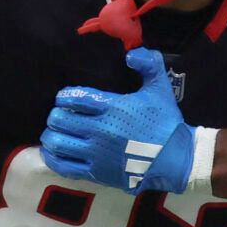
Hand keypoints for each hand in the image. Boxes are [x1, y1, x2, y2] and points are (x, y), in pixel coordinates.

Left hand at [43, 49, 199, 192]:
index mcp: (113, 107)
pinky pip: (64, 166)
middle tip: (58, 116)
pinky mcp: (97, 172)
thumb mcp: (161, 88)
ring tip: (53, 133)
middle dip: (55, 116)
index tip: (62, 98)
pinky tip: (51, 152)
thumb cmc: (167, 123)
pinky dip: (52, 158)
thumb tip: (130, 54)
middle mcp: (100, 129)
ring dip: (50, 135)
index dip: (63, 97)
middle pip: (61, 119)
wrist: (176, 158)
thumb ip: (148, 64)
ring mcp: (96, 153)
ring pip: (58, 142)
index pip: (75, 98)